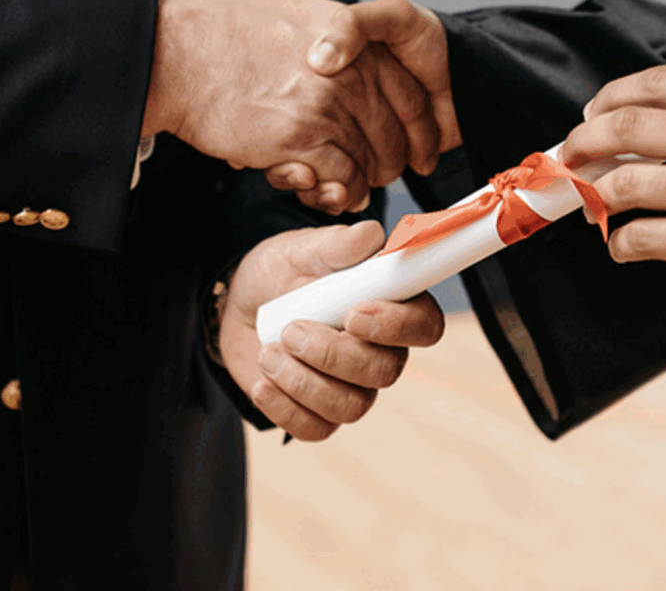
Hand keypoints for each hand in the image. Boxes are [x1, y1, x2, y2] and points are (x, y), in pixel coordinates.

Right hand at [141, 0, 440, 211]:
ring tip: (352, 188)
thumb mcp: (301, 15)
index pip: (411, 94)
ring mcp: (327, 107)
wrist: (180, 54)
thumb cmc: (231, 34)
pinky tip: (330, 192)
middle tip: (381, 175)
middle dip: (392, 161)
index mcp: (357, 42)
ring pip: (371, 159)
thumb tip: (355, 53)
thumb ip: (339, 36)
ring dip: (364, 181)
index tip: (419, 148)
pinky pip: (342, 178)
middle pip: (394, 132)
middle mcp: (350, 74)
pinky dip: (340, 192)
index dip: (419, 129)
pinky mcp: (300, 139)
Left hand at [219, 220, 444, 439]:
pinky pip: (316, 429)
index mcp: (391, 304)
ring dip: (303, 381)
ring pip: (351, 406)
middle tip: (291, 330)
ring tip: (270, 350)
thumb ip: (338, 244)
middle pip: (386, 372)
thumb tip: (372, 236)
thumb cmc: (283, 270)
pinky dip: (284, 408)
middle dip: (333, 354)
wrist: (240, 303)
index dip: (397, 326)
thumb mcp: (304, 248)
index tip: (353, 314)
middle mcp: (382, 350)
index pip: (425, 325)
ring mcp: (352, 386)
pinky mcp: (319, 412)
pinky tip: (263, 382)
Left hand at [561, 65, 665, 310]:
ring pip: (628, 182)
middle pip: (627, 125)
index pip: (655, 82)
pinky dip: (620, 243)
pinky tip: (621, 245)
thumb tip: (657, 120)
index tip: (591, 113)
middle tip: (571, 155)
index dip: (608, 96)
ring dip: (594, 194)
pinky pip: (646, 238)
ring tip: (591, 203)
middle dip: (582, 141)